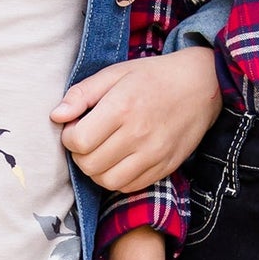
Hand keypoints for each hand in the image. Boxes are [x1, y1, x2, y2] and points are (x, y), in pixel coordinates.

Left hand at [52, 47, 221, 192]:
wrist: (202, 85)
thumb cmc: (154, 76)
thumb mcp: (115, 73)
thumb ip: (82, 94)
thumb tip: (56, 115)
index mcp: (122, 108)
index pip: (78, 141)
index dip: (69, 136)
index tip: (75, 126)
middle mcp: (138, 135)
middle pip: (89, 164)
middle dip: (80, 154)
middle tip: (87, 139)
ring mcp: (154, 154)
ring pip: (107, 181)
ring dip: (96, 170)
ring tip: (101, 152)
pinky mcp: (165, 167)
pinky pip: (129, 186)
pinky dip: (117, 178)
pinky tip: (119, 160)